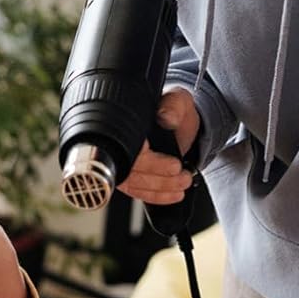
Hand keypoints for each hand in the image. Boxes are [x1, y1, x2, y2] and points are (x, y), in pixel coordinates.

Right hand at [118, 88, 199, 205]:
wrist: (179, 123)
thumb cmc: (175, 110)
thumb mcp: (179, 101)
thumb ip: (173, 106)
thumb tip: (165, 117)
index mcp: (122, 123)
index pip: (125, 148)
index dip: (147, 162)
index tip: (173, 165)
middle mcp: (116, 143)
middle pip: (128, 171)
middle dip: (159, 179)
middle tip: (182, 175)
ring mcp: (120, 161)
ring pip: (132, 184)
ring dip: (159, 189)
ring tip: (182, 183)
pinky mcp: (129, 174)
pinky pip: (136, 191)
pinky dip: (155, 196)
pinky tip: (173, 195)